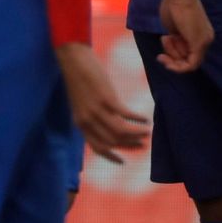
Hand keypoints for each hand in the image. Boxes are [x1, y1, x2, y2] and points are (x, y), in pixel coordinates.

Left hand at [55, 43, 149, 163]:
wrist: (73, 61)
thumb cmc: (78, 78)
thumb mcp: (81, 102)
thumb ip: (91, 114)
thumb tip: (107, 121)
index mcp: (81, 123)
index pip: (97, 147)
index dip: (112, 157)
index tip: (124, 161)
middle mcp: (88, 121)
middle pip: (112, 141)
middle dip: (129, 145)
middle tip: (143, 145)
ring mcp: (97, 110)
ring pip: (120, 131)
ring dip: (136, 134)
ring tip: (147, 132)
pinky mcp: (106, 99)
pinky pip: (125, 115)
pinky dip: (137, 119)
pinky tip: (145, 118)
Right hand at [157, 0, 213, 73]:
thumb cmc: (173, 5)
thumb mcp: (174, 28)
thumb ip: (177, 41)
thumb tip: (172, 52)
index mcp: (202, 34)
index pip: (190, 56)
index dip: (173, 56)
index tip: (161, 52)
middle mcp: (207, 39)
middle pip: (188, 60)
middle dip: (172, 54)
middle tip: (164, 39)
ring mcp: (205, 42)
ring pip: (188, 63)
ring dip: (171, 55)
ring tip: (166, 37)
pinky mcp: (200, 44)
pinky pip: (190, 65)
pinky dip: (177, 66)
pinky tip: (166, 59)